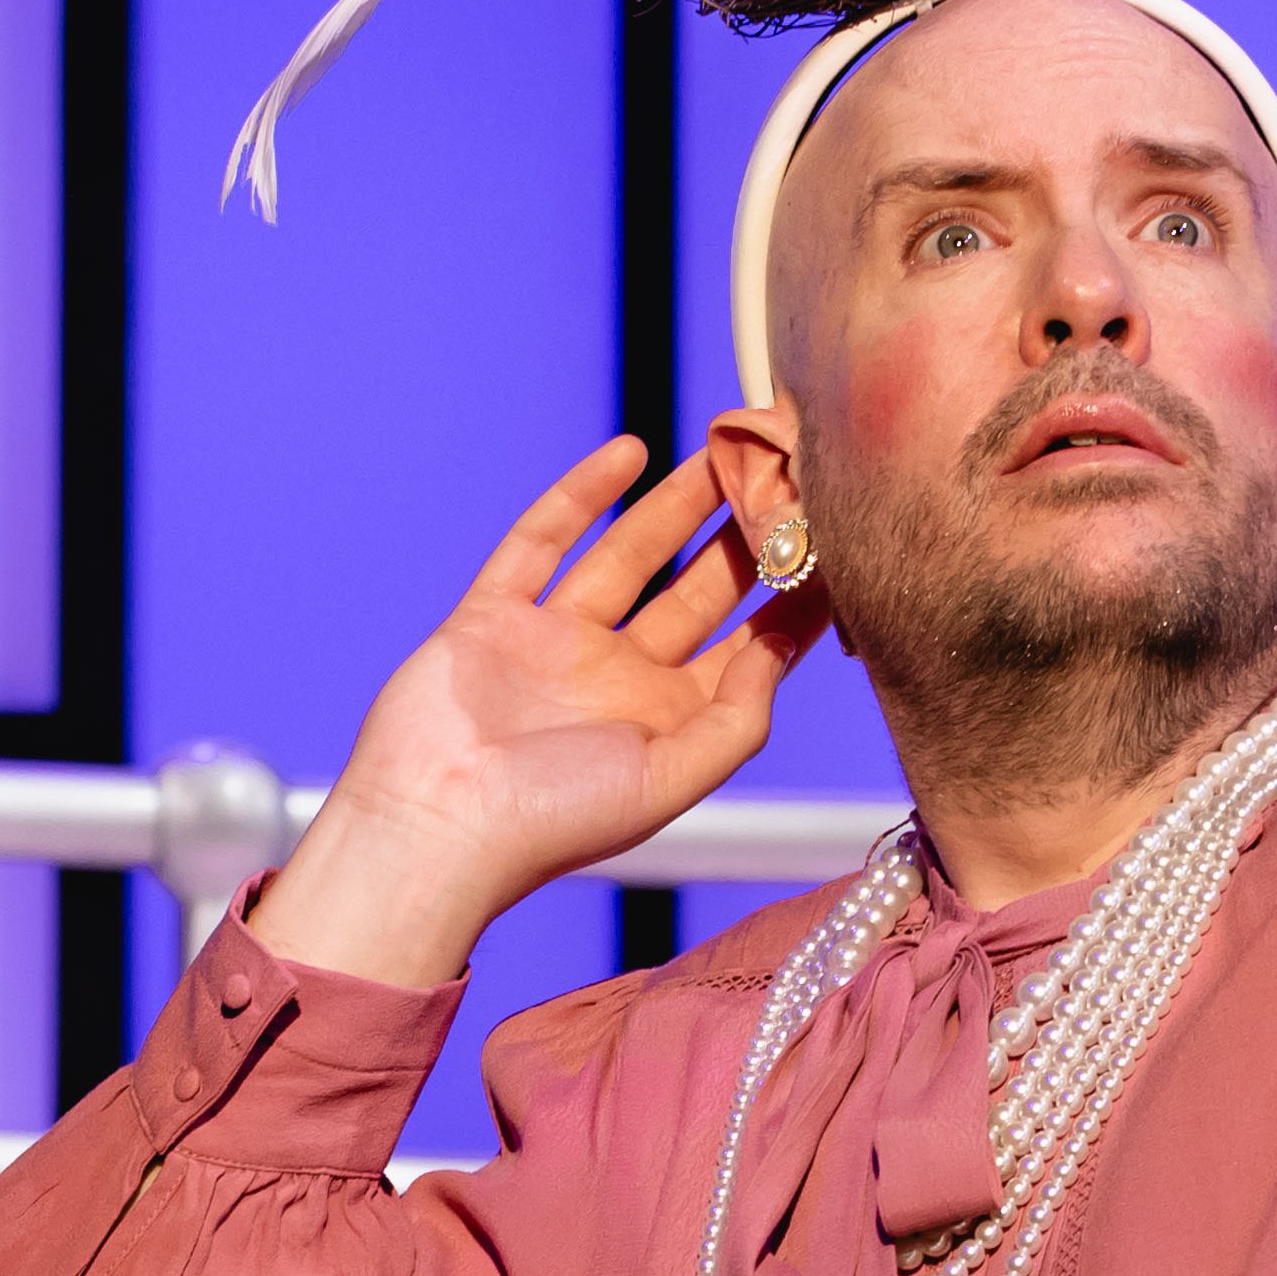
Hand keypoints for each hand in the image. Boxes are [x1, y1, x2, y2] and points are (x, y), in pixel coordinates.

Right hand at [253, 442, 823, 991]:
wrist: (434, 825)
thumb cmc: (554, 822)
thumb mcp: (671, 778)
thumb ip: (737, 716)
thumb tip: (777, 646)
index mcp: (666, 724)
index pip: (748, 648)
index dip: (794, 601)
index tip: (843, 544)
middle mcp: (617, 679)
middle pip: (696, 591)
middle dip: (742, 537)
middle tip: (787, 475)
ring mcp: (553, 641)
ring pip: (628, 554)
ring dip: (676, 503)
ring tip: (724, 450)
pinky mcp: (493, 614)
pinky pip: (541, 541)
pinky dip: (581, 494)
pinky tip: (628, 451)